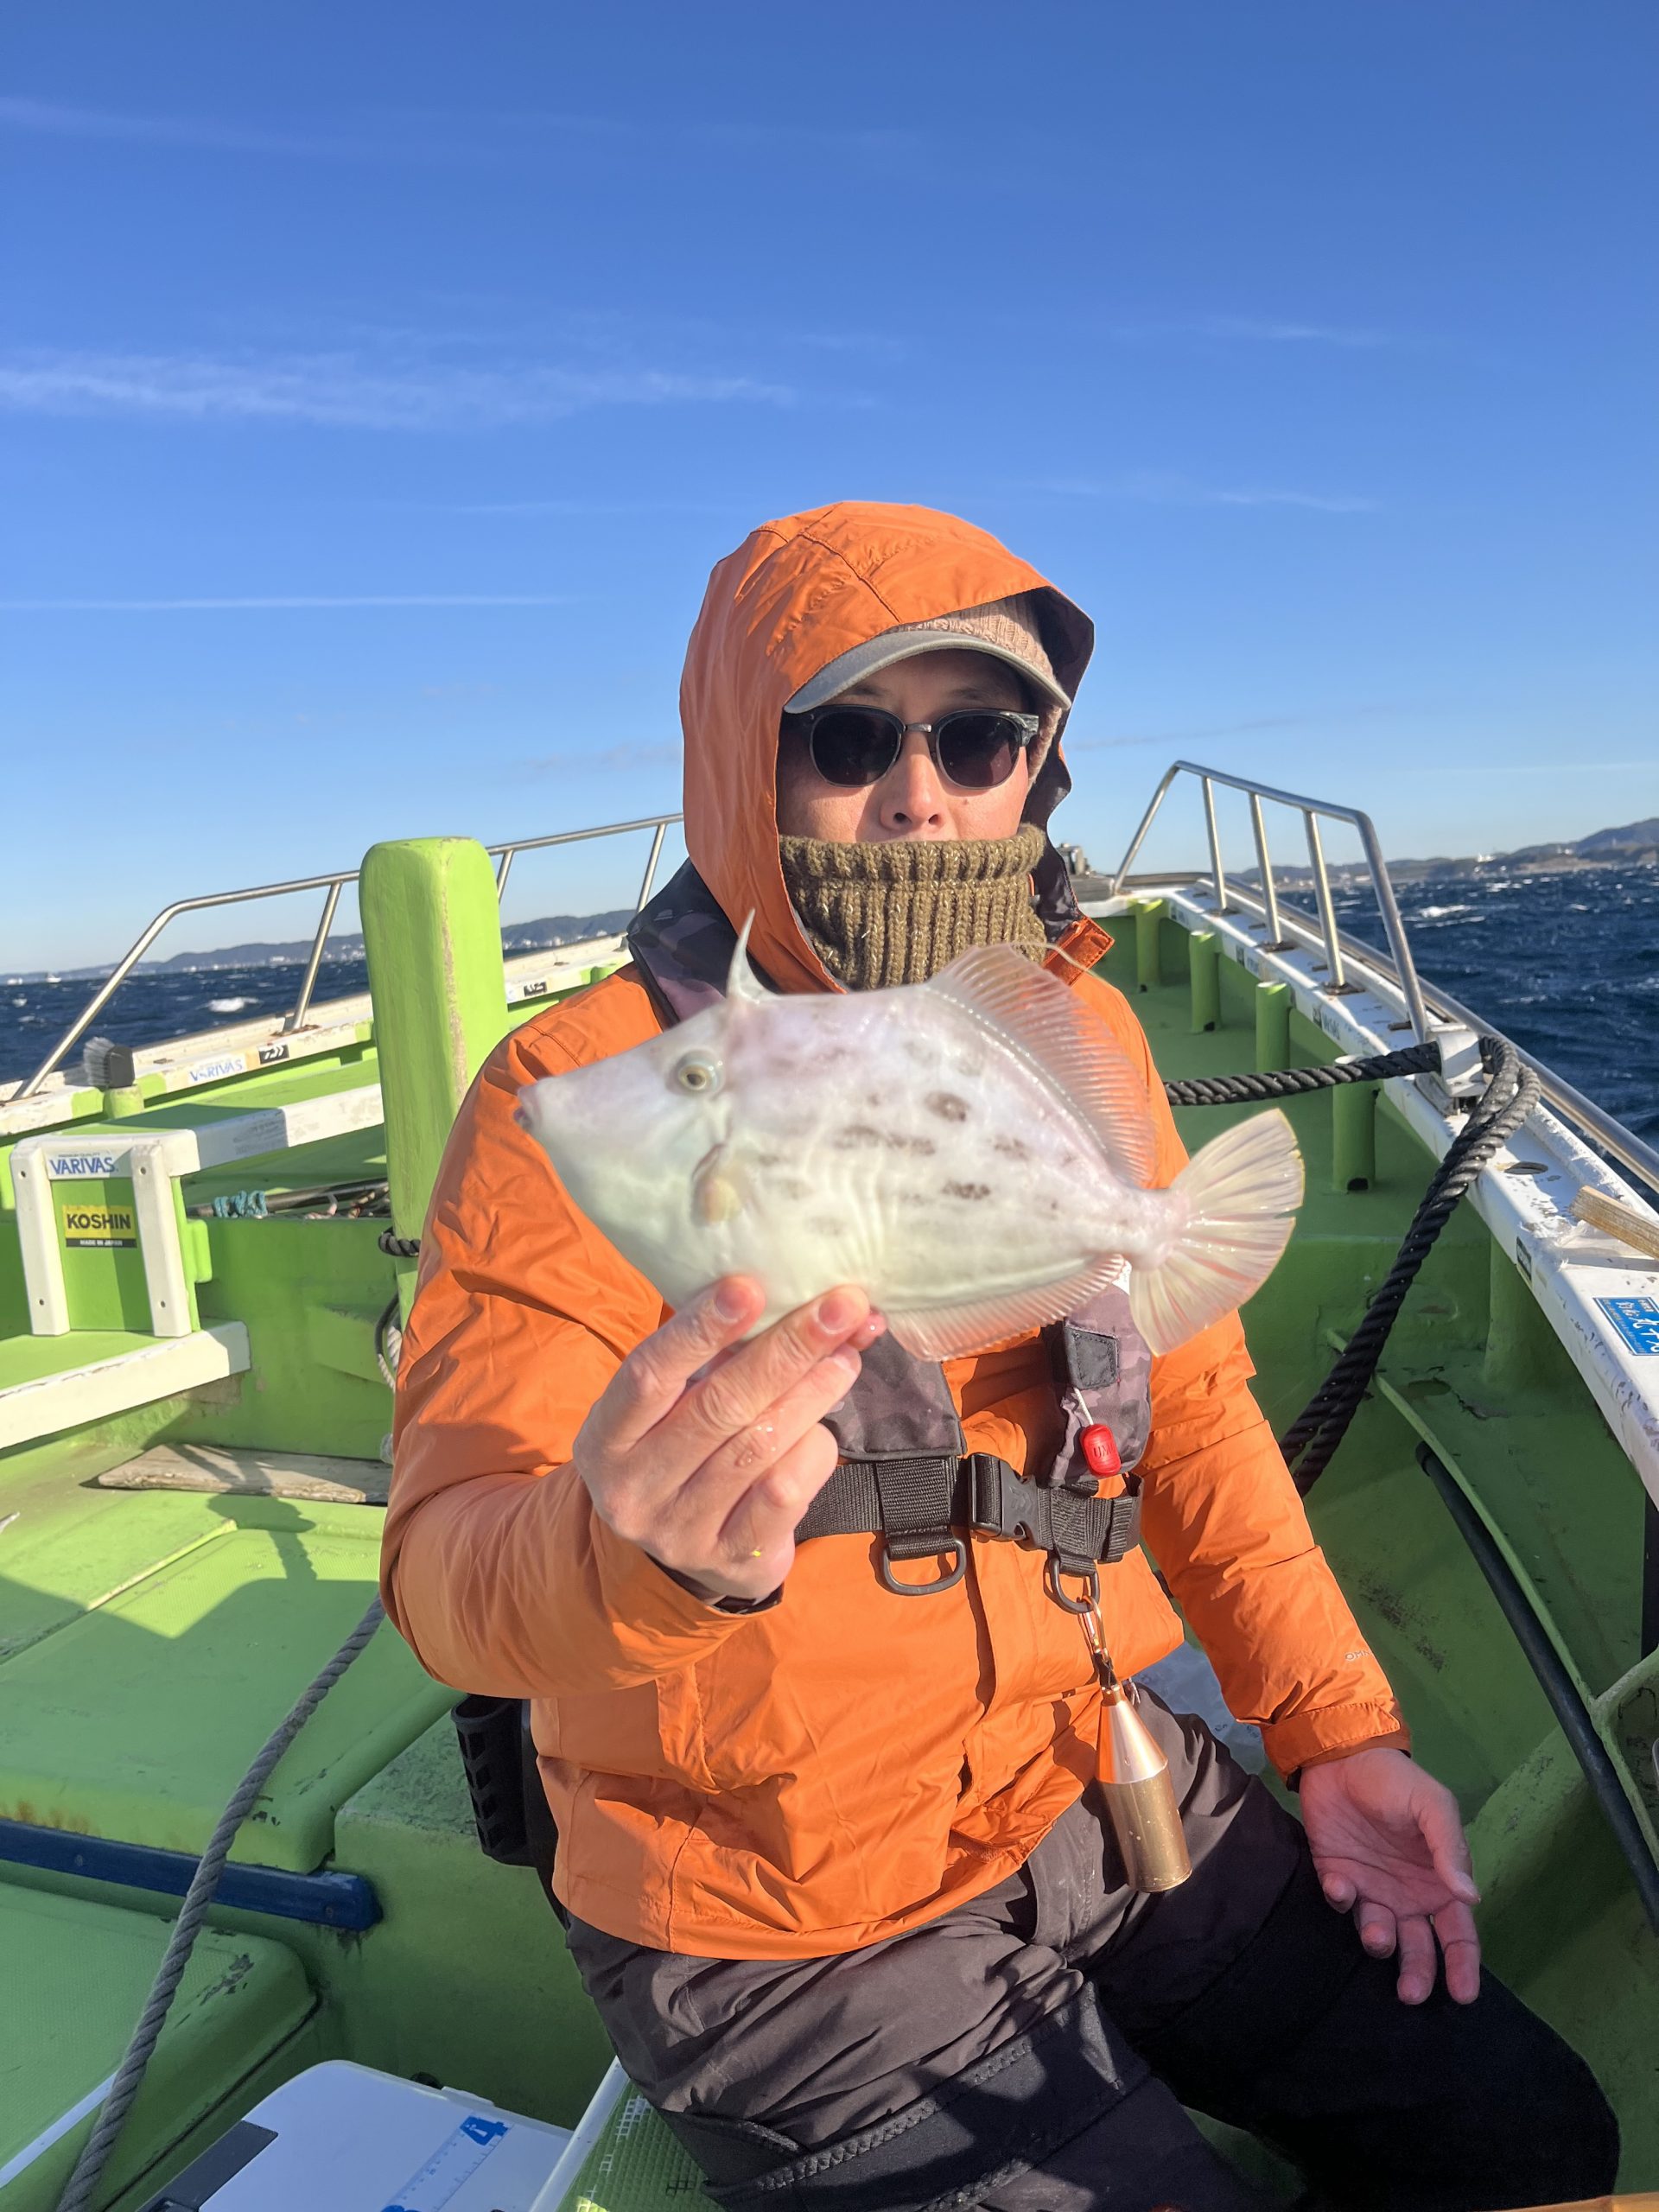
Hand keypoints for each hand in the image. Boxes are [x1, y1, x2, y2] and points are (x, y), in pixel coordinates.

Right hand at [573, 1275, 882, 1602]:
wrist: (679, 1550)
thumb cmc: (679, 1447)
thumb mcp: (672, 1405)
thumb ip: (720, 1356)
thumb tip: (806, 1303)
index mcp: (605, 1439)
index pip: (649, 1376)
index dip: (699, 1330)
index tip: (748, 1288)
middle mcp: (633, 1489)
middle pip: (718, 1409)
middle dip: (786, 1350)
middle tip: (839, 1307)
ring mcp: (681, 1532)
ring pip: (758, 1448)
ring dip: (811, 1393)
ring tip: (846, 1354)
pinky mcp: (732, 1561)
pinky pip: (785, 1494)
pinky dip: (812, 1450)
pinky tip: (824, 1426)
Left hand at [1299, 1748, 1481, 2004]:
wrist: (1341, 1756)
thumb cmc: (1395, 1782)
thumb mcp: (1432, 1805)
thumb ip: (1449, 1848)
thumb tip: (1470, 1896)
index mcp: (1438, 1883)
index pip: (1458, 1934)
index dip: (1463, 1966)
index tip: (1463, 1996)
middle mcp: (1407, 1896)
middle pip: (1418, 1949)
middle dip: (1417, 1974)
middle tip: (1411, 1994)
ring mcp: (1371, 1890)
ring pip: (1379, 1934)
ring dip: (1378, 1941)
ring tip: (1377, 1937)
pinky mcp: (1336, 1877)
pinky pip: (1341, 1902)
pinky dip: (1341, 1899)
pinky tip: (1340, 1886)